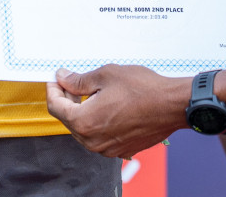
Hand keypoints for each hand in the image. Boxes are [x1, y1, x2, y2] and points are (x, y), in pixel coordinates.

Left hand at [47, 65, 188, 158]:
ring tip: (95, 93)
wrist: (172, 105)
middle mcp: (93, 141)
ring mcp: (107, 148)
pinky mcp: (120, 150)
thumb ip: (79, 80)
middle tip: (74, 82)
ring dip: (84, 112)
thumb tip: (64, 79)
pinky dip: (99, 122)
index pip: (56, 107)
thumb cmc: (143, 90)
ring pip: (84, 129)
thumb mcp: (106, 75)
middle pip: (69, 120)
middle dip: (68, 101)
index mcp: (84, 122)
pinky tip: (109, 106)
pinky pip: (100, 136)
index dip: (53, 90)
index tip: (56, 79)